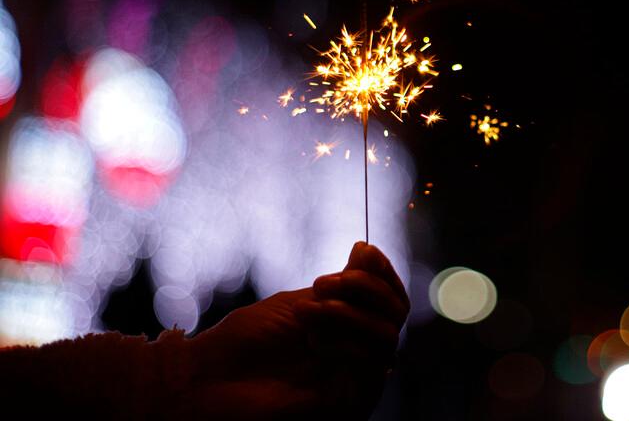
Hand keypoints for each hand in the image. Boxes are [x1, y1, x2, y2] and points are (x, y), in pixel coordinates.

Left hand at [183, 242, 408, 419]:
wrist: (211, 380)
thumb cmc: (245, 342)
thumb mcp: (297, 301)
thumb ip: (338, 284)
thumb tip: (366, 249)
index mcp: (345, 325)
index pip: (387, 296)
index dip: (382, 271)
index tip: (363, 250)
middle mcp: (356, 349)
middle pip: (396, 311)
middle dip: (368, 287)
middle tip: (326, 283)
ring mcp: (355, 375)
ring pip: (388, 333)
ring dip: (349, 313)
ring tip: (308, 312)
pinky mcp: (352, 400)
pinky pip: (374, 364)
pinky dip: (347, 342)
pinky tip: (314, 342)